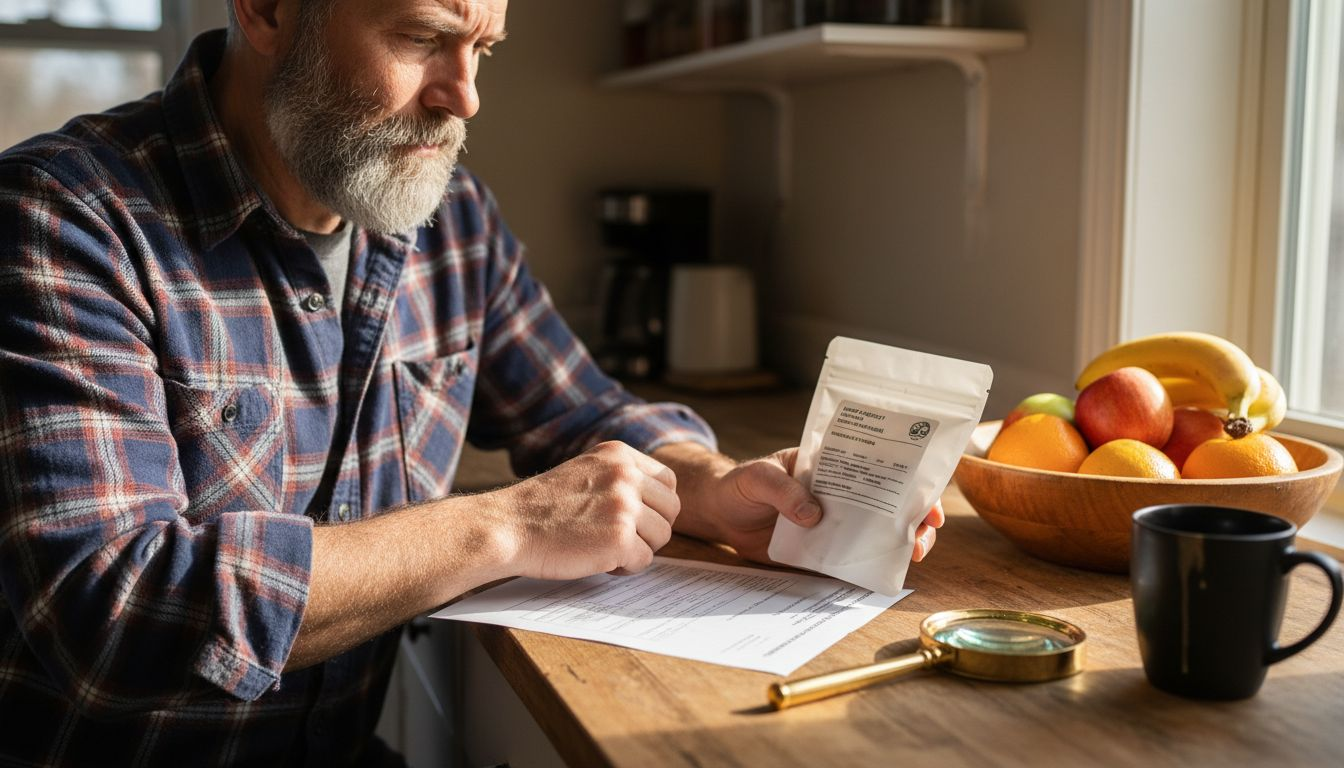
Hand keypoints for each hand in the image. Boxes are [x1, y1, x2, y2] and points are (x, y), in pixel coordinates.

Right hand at [490, 441, 679, 579]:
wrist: (508, 527)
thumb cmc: (542, 507)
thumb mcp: (585, 471)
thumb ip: (619, 477)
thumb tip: (658, 501)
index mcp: (618, 454)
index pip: (668, 481)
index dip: (655, 505)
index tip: (633, 518)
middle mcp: (625, 475)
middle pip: (671, 510)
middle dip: (651, 529)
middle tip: (620, 538)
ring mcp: (624, 506)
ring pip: (662, 537)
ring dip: (638, 549)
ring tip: (606, 549)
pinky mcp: (620, 539)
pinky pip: (644, 561)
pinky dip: (625, 568)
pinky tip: (599, 561)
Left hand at [701, 447, 945, 564]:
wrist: (718, 513)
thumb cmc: (740, 484)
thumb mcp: (758, 477)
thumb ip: (784, 491)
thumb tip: (814, 514)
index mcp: (833, 467)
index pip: (880, 470)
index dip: (911, 484)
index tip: (927, 502)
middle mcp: (841, 496)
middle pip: (890, 507)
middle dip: (915, 522)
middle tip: (922, 538)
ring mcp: (834, 526)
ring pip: (876, 536)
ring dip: (898, 546)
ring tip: (909, 558)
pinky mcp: (821, 553)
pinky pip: (849, 563)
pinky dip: (867, 571)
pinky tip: (881, 578)